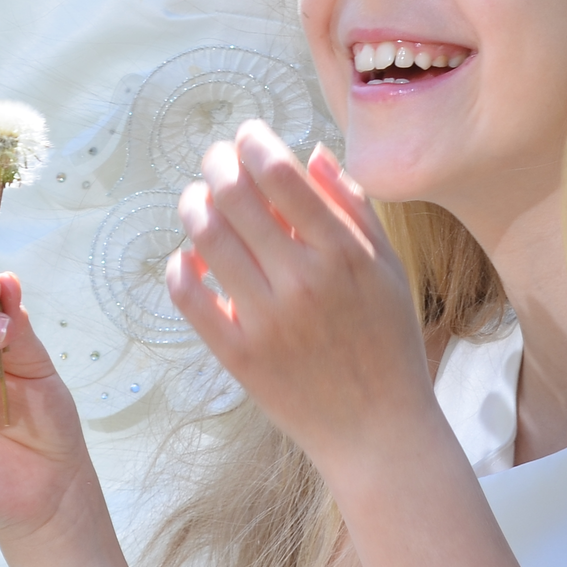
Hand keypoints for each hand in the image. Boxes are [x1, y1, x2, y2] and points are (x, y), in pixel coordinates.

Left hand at [166, 124, 442, 477]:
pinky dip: (179, 265)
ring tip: (199, 199)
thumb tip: (311, 152)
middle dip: (217, 163)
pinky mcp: (238, 354)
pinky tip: (189, 256)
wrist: (377, 431)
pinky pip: (188, 297)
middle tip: (217, 159)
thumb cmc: (387, 342)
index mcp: (344, 253)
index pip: (281, 174)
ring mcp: (266, 319)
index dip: (254, 141)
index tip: (248, 135)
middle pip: (234, 196)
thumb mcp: (388, 267)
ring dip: (193, 204)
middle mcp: (303, 281)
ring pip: (206, 237)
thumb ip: (353, 206)